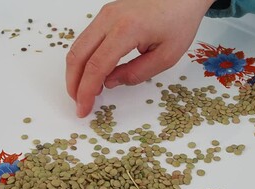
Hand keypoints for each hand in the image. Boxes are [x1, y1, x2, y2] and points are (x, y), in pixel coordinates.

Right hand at [66, 0, 214, 117]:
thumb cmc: (179, 21)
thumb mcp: (166, 56)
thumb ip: (137, 73)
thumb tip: (110, 82)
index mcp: (126, 30)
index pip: (96, 66)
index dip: (86, 91)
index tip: (83, 108)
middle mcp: (110, 19)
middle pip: (78, 55)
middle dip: (74, 83)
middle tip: (79, 103)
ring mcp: (105, 14)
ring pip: (78, 46)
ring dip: (76, 71)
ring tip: (86, 91)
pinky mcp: (106, 14)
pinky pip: (86, 39)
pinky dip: (84, 58)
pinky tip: (92, 73)